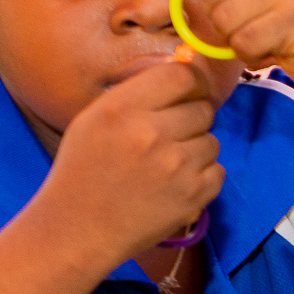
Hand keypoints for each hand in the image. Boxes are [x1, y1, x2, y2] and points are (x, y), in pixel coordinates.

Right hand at [31, 57, 222, 265]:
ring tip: (162, 167)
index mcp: (122, 108)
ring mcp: (175, 166)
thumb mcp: (95, 118)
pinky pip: (217, 170)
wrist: (76, 229)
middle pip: (202, 109)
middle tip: (165, 139)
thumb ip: (138, 91)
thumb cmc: (84, 170)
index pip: (182, 75)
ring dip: (194, 151)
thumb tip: (185, 64)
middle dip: (189, 120)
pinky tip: (171, 186)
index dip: (191, 82)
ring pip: (212, 141)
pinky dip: (200, 178)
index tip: (188, 91)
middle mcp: (151, 133)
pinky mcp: (193, 195)